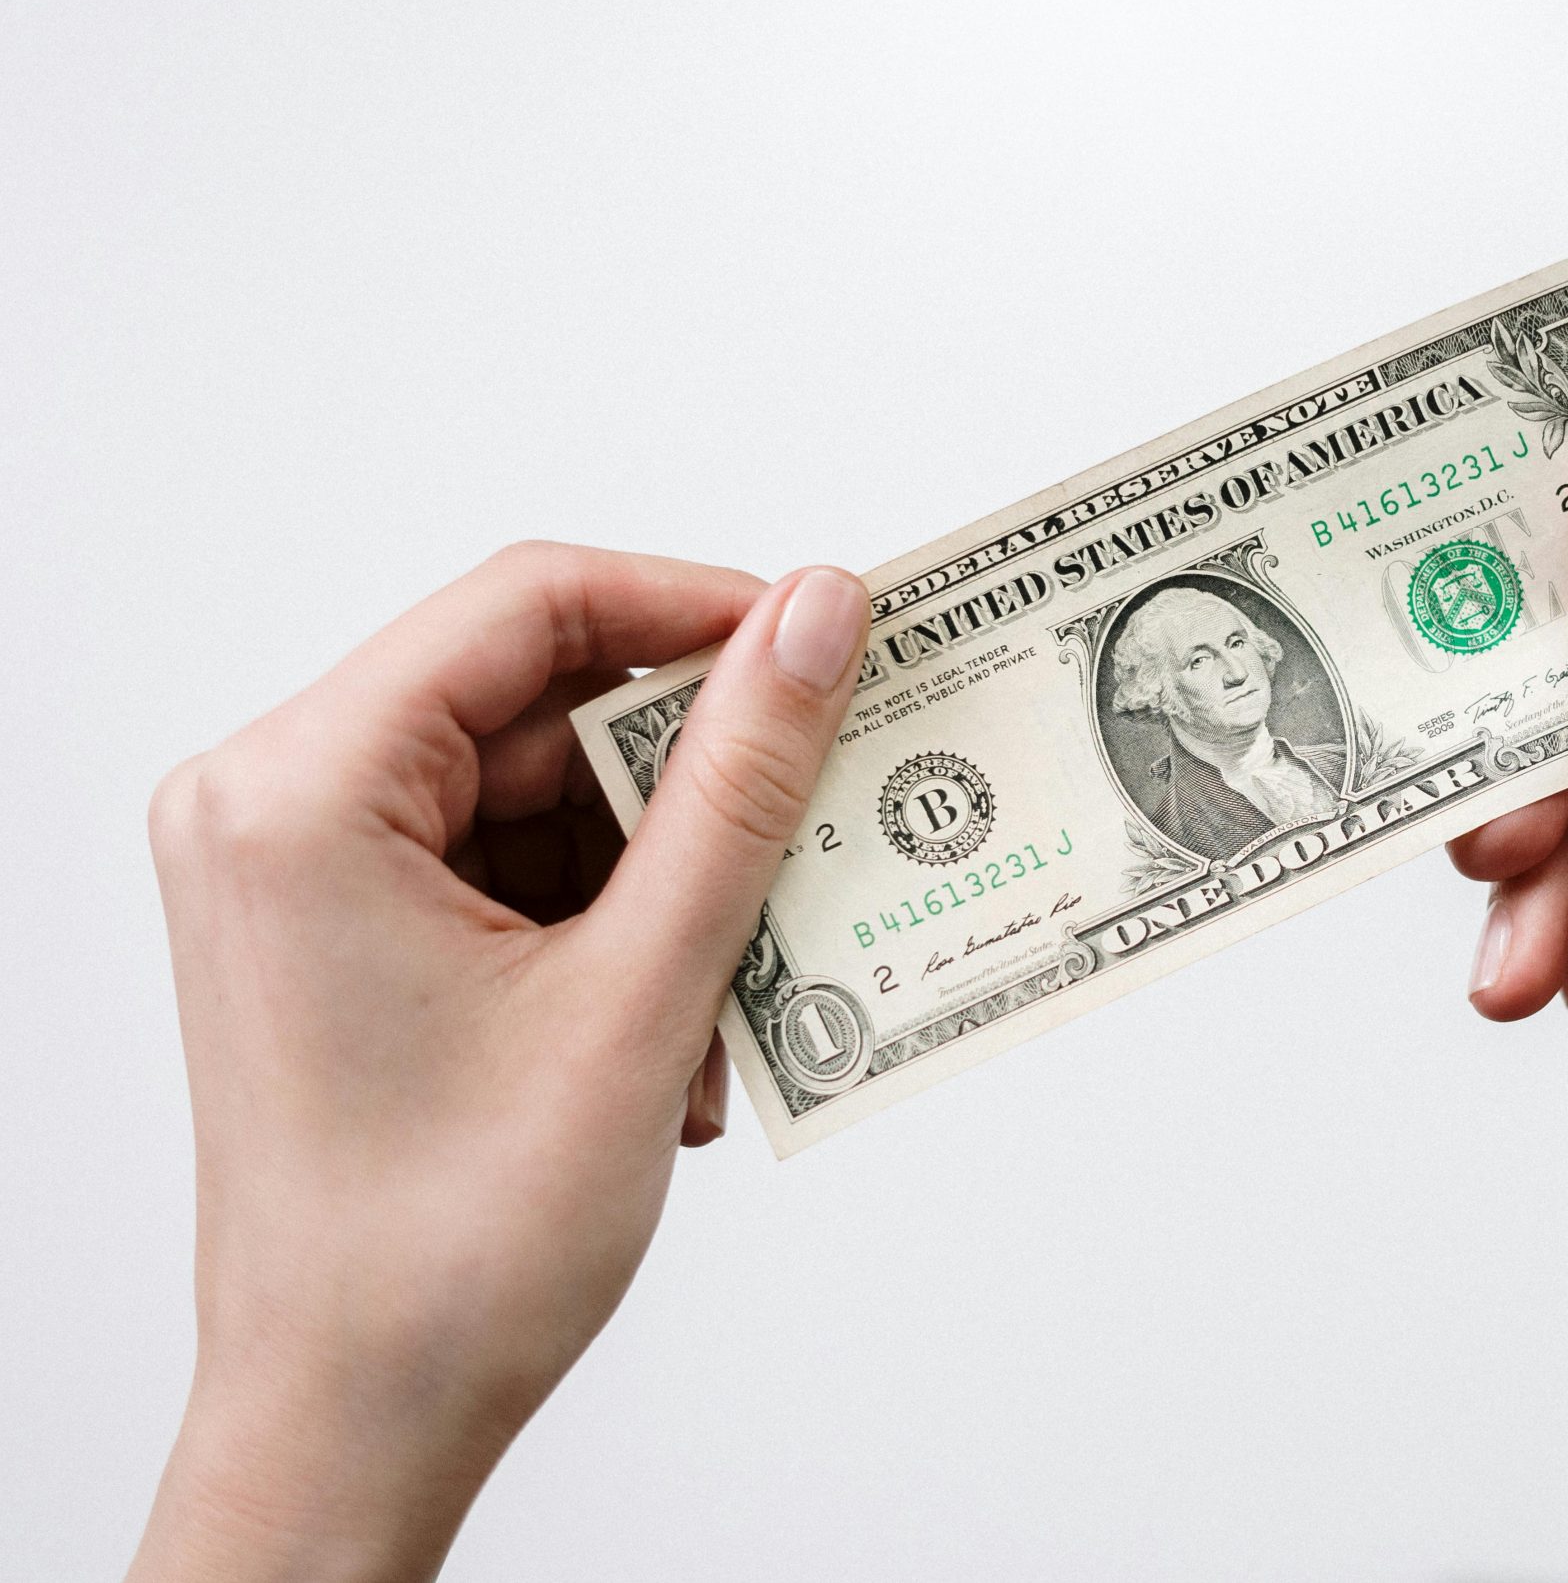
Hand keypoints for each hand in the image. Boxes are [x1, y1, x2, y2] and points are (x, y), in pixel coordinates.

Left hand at [128, 543, 870, 1582]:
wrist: (350, 1428)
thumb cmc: (447, 1250)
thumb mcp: (637, 989)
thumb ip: (740, 784)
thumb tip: (819, 618)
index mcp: (299, 792)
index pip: (528, 606)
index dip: (699, 609)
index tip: (827, 646)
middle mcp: (272, 807)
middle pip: (539, 706)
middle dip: (691, 788)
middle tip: (817, 834)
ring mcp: (297, 873)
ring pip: (540, 796)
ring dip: (663, 885)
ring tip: (721, 1005)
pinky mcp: (338, 932)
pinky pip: (511, 869)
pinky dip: (611, 931)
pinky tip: (665, 1041)